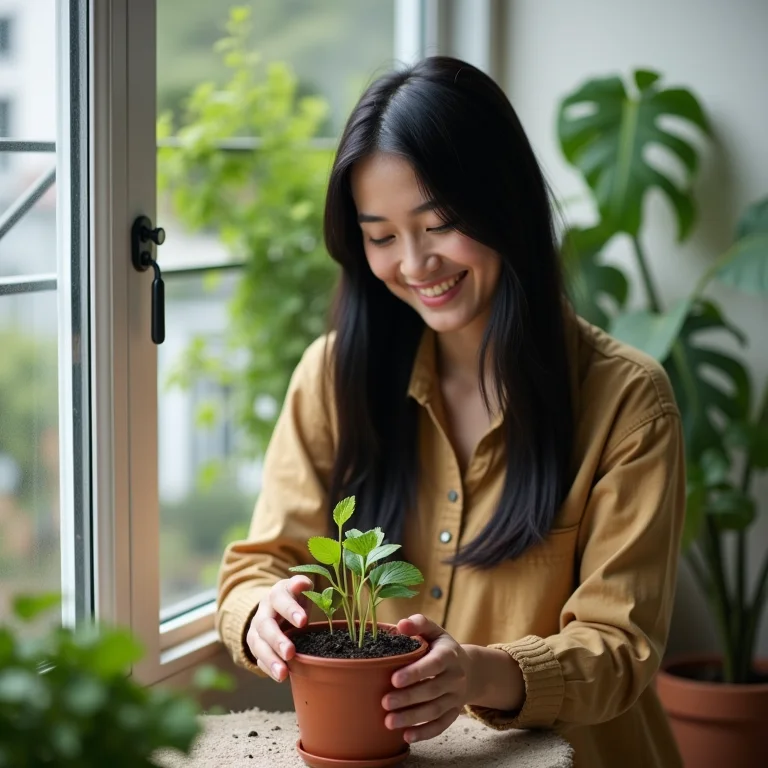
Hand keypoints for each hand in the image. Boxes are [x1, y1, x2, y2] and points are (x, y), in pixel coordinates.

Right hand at [246, 575, 311, 681]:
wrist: (276, 607)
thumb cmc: (294, 599)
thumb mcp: (299, 589)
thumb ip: (301, 585)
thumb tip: (302, 583)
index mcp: (276, 594)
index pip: (280, 599)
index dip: (290, 610)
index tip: (303, 621)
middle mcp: (263, 612)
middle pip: (265, 625)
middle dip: (277, 640)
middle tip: (290, 652)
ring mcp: (256, 630)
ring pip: (258, 645)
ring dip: (270, 659)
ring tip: (283, 673)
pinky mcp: (256, 645)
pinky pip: (259, 658)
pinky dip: (268, 668)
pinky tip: (280, 676)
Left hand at [382, 614, 471, 743]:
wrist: (469, 669)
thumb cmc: (441, 647)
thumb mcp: (434, 631)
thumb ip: (419, 624)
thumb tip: (400, 625)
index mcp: (449, 654)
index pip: (434, 664)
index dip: (415, 672)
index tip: (394, 679)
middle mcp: (455, 677)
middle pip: (432, 690)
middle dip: (408, 698)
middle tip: (385, 702)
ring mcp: (456, 697)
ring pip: (435, 710)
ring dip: (412, 718)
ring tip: (389, 722)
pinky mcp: (454, 713)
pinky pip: (441, 725)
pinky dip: (425, 733)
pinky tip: (407, 736)